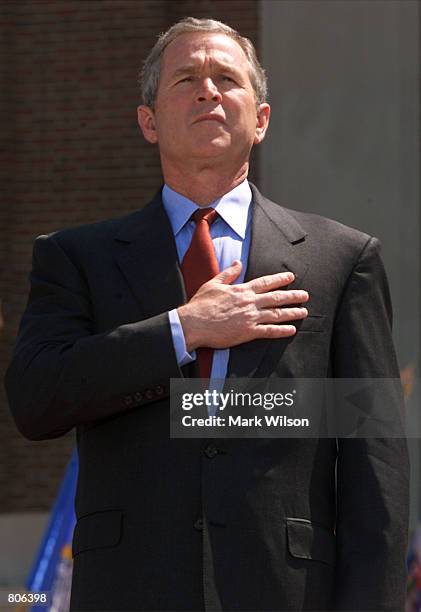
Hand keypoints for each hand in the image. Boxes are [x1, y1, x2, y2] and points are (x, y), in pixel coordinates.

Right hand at [177, 260, 308, 350]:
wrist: (194, 323)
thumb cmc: (201, 304)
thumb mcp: (213, 283)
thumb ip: (228, 274)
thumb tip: (237, 262)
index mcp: (242, 290)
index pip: (266, 282)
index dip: (280, 279)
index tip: (290, 277)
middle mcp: (249, 302)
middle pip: (276, 298)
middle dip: (293, 296)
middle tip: (305, 296)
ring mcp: (250, 317)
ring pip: (276, 314)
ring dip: (292, 312)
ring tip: (303, 311)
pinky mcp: (248, 332)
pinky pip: (269, 331)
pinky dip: (281, 330)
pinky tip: (292, 330)